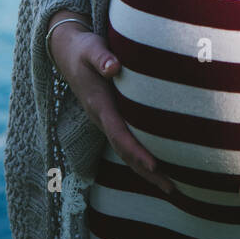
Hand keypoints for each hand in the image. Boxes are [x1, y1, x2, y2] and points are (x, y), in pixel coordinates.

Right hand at [47, 15, 174, 195]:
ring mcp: (105, 121)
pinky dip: (142, 158)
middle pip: (125, 152)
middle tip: (173, 189)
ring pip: (126, 152)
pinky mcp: (110, 118)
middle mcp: (102, 119)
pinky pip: (127, 143)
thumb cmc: (84, 48)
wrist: (66, 51)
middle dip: (147, 172)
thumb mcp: (91, 49)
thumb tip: (114, 67)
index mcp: (99, 105)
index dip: (137, 151)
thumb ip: (102, 58)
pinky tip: (159, 166)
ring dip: (147, 171)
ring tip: (172, 188)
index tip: (155, 165)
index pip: (120, 134)